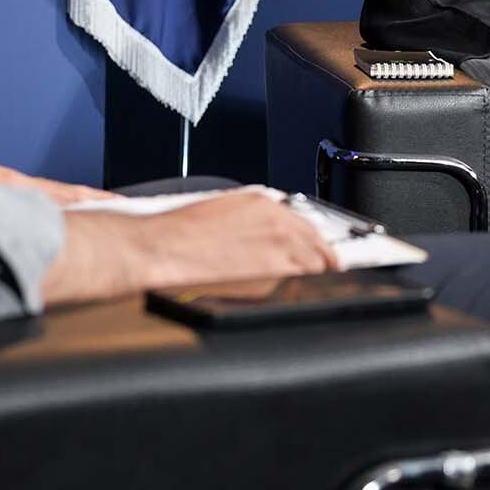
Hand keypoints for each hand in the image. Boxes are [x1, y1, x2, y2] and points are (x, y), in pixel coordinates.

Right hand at [42, 191, 336, 305]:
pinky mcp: (272, 270)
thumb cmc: (176, 232)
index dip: (313, 235)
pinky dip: (309, 282)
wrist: (160, 248)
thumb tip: (258, 235)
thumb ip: (247, 220)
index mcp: (259, 201)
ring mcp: (276, 244)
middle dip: (323, 252)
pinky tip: (310, 288)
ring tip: (324, 278)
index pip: (302, 218)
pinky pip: (304, 277)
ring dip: (320, 268)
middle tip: (329, 264)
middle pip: (316, 238)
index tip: (319, 243)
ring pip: (316, 259)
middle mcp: (274, 219)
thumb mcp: (217, 211)